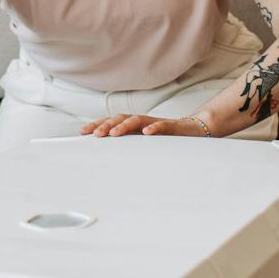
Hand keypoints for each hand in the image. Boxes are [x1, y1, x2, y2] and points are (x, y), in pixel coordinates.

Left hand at [80, 113, 207, 137]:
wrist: (195, 131)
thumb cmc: (167, 139)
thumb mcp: (145, 144)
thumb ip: (130, 146)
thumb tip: (108, 159)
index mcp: (135, 126)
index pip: (113, 121)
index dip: (98, 125)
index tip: (83, 132)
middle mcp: (143, 122)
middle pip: (122, 118)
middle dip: (107, 125)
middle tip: (96, 135)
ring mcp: (157, 123)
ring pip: (138, 120)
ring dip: (125, 125)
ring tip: (114, 133)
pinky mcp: (173, 127)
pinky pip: (163, 125)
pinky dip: (154, 128)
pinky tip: (147, 133)